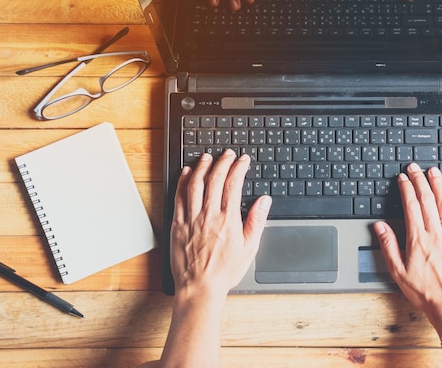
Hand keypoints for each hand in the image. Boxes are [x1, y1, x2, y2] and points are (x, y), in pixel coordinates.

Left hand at [170, 150, 271, 297]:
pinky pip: (179, 198)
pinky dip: (183, 182)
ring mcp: (191, 219)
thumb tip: (263, 201)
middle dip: (222, 162)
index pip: (233, 184)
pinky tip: (187, 173)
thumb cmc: (224, 271)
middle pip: (215, 179)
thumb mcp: (249, 248)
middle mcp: (209, 215)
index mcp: (228, 220)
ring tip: (207, 157)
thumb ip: (257, 221)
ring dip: (202, 167)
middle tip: (227, 154)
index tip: (242, 160)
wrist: (200, 288)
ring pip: (196, 184)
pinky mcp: (178, 224)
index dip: (238, 168)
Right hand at [374, 163, 441, 333]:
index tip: (402, 178)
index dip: (406, 189)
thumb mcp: (398, 272)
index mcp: (417, 240)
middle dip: (419, 181)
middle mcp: (436, 234)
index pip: (410, 206)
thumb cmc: (425, 293)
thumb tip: (380, 226)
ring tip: (434, 171)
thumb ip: (388, 246)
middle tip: (415, 168)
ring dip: (439, 185)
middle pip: (427, 200)